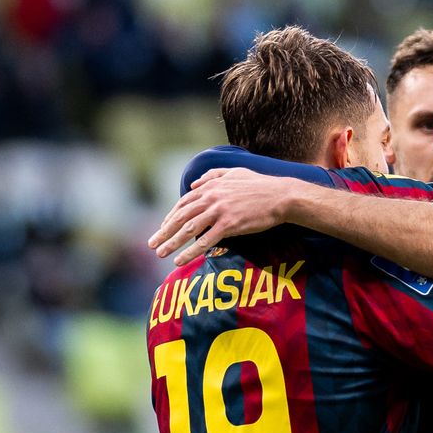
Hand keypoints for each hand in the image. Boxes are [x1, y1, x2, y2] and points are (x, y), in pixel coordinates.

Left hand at [149, 168, 299, 265]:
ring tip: (160, 253)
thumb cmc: (261, 185)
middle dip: (164, 231)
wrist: (281, 196)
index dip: (171, 216)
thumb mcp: (235, 173)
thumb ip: (213, 176)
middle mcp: (211, 198)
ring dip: (172, 243)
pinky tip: (180, 260)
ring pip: (188, 230)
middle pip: (180, 217)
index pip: (184, 203)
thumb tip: (194, 184)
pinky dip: (190, 252)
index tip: (163, 228)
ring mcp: (219, 212)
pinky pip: (204, 241)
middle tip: (152, 244)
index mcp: (210, 187)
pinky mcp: (229, 225)